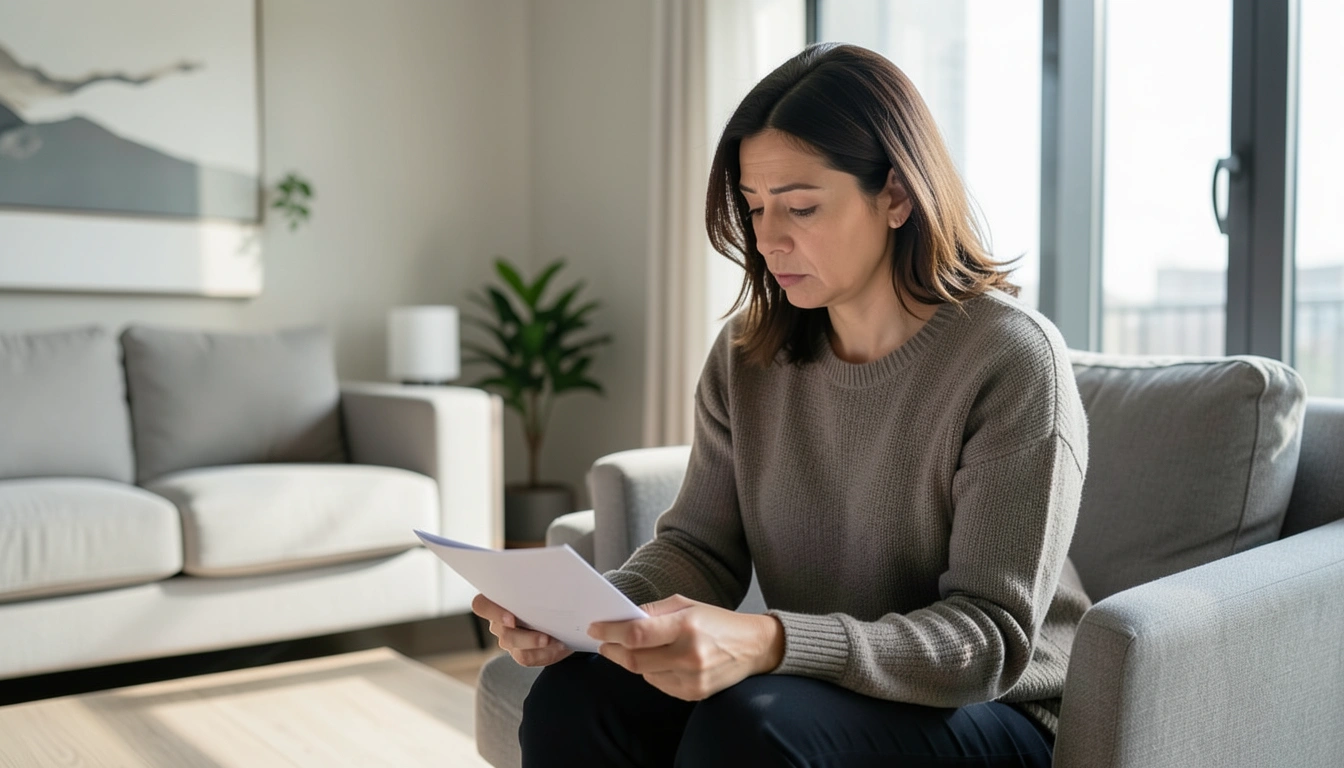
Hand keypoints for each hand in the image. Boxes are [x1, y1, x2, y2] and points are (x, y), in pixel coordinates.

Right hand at [471, 593, 573, 666]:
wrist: (564, 618)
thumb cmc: (551, 595)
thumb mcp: (543, 589)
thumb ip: (536, 587)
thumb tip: (546, 578)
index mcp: (498, 599)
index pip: (481, 605)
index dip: (492, 612)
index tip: (512, 619)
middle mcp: (498, 621)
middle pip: (501, 630)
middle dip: (524, 635)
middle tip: (544, 637)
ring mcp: (507, 639)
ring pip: (514, 645)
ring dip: (535, 643)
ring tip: (553, 639)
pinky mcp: (520, 653)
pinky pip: (526, 657)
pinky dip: (544, 652)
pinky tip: (559, 645)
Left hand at [587, 594, 784, 700]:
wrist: (754, 647)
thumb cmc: (717, 621)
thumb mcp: (687, 605)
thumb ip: (653, 612)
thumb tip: (622, 618)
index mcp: (687, 626)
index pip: (637, 634)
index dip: (611, 632)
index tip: (596, 628)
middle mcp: (689, 655)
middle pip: (635, 659)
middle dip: (613, 650)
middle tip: (603, 642)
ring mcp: (692, 678)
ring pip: (644, 673)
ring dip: (632, 661)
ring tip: (631, 648)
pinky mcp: (693, 694)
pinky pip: (658, 683)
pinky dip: (651, 671)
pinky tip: (657, 660)